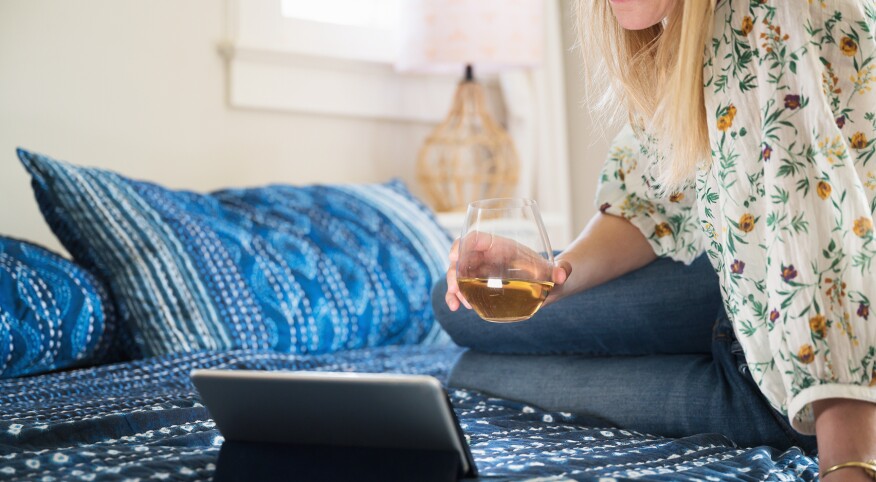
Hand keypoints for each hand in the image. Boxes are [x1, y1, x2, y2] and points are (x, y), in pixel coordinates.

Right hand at [444, 233, 571, 310]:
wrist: (546, 286)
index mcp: (501, 247)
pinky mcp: (479, 286)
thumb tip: (562, 274)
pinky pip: (462, 289)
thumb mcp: (555, 271)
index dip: (463, 244)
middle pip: (462, 258)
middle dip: (454, 272)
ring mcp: (481, 272)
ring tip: (456, 304)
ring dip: (453, 288)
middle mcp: (487, 257)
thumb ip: (561, 270)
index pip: (476, 238)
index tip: (455, 256)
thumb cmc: (548, 273)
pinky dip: (455, 297)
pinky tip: (456, 307)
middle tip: (456, 289)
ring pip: (458, 274)